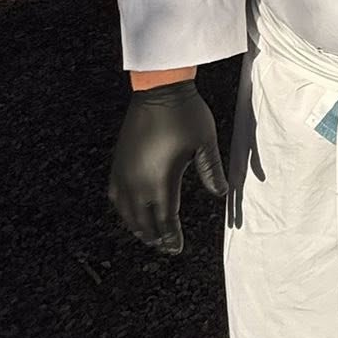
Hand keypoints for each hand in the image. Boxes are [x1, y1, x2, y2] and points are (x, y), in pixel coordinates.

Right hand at [108, 79, 227, 254]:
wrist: (159, 90)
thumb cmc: (186, 114)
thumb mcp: (205, 143)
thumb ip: (212, 171)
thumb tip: (221, 194)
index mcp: (160, 180)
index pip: (165, 219)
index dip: (171, 236)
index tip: (176, 248)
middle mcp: (137, 181)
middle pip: (143, 220)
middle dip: (155, 236)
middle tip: (166, 247)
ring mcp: (124, 171)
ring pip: (127, 211)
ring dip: (138, 226)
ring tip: (150, 235)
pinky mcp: (117, 161)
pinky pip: (115, 195)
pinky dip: (123, 209)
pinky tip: (130, 211)